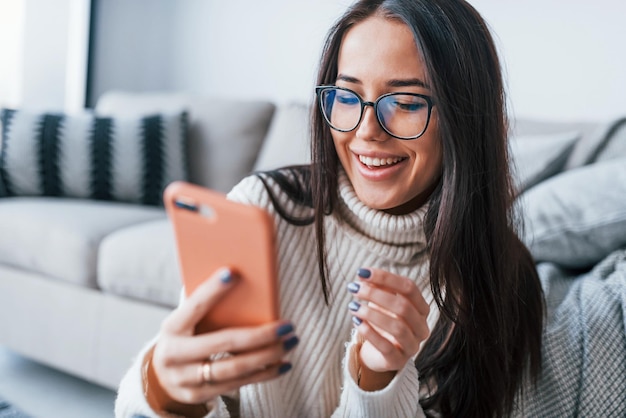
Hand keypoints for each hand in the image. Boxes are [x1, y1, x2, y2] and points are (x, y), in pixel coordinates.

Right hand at [151, 268, 296, 407]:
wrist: (161, 376)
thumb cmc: (185, 336)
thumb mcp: (187, 320)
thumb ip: (206, 305)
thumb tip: (241, 278)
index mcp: (173, 327)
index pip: (194, 306)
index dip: (212, 290)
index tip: (233, 273)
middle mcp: (174, 354)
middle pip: (224, 343)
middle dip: (260, 334)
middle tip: (287, 325)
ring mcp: (185, 378)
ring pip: (234, 368)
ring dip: (268, 356)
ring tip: (290, 343)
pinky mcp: (197, 395)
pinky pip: (237, 384)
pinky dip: (264, 374)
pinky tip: (282, 364)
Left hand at [347, 268, 429, 375]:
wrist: (379, 352)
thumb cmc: (383, 320)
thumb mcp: (381, 301)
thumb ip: (377, 287)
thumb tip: (363, 275)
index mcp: (421, 308)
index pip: (409, 288)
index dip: (386, 278)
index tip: (362, 272)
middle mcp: (421, 327)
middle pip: (403, 306)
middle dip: (376, 294)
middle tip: (354, 288)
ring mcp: (412, 345)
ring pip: (397, 327)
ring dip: (372, 314)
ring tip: (352, 306)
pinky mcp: (398, 361)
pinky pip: (386, 347)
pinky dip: (370, 333)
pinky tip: (356, 321)